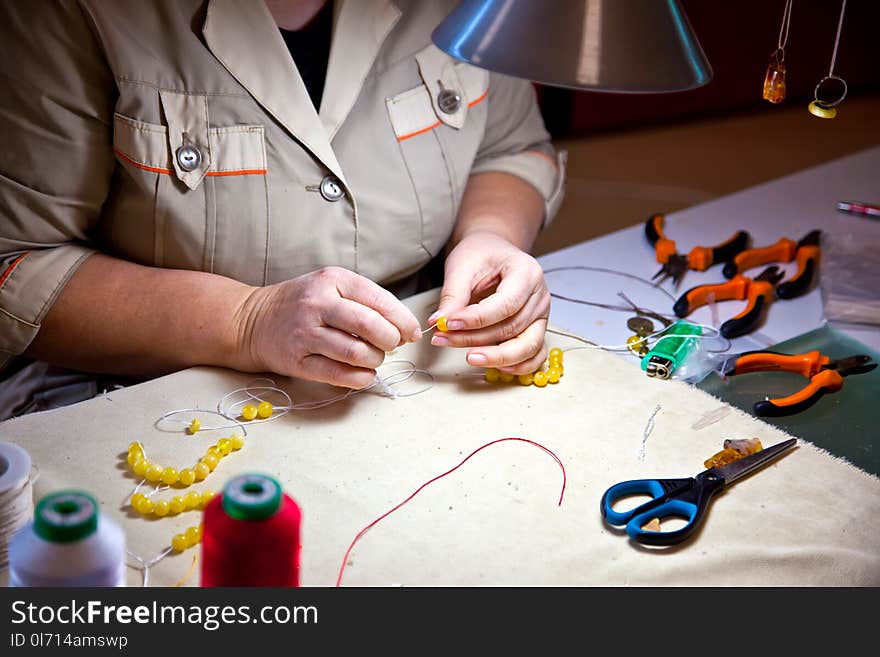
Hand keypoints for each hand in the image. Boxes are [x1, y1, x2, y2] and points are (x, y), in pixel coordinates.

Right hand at [238, 267, 421, 388]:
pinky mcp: (297, 361)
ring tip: (373, 358)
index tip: (411, 332)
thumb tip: (404, 329)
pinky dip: (360, 378)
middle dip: (390, 340)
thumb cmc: (303, 303)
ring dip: (375, 360)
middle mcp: (317, 304)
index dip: (402, 320)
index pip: (379, 300)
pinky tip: (363, 374)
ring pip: (356, 353)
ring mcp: (305, 333)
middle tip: (392, 345)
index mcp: (332, 280)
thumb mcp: (331, 286)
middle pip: (369, 326)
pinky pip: (338, 374)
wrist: (253, 320)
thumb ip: (366, 302)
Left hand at [427, 232, 549, 373]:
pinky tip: (496, 367)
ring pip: (526, 346)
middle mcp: (540, 296)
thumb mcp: (462, 267)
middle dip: (475, 338)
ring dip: (495, 357)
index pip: (504, 305)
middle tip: (443, 339)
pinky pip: (535, 354)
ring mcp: (541, 315)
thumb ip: (453, 295)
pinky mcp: (536, 329)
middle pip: (512, 327)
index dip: (475, 319)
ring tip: (468, 357)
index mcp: (527, 273)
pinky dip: (519, 366)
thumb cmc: (481, 255)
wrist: (493, 253)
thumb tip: (439, 322)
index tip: (447, 324)